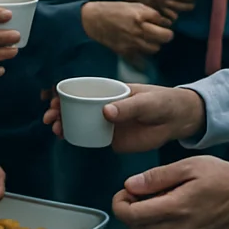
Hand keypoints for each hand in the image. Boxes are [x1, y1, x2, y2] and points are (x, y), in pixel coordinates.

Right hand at [43, 84, 204, 152]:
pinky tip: (66, 139)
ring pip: (80, 122)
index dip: (66, 92)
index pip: (83, 89)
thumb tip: (106, 112)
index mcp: (111, 90)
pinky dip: (77, 138)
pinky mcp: (112, 139)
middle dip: (59, 110)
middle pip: (76, 106)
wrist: (178, 121)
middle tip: (50, 117)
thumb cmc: (163, 102)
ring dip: (64, 125)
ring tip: (56, 129)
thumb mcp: (146, 102)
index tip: (54, 98)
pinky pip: (91, 138)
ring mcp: (107, 123)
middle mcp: (105, 105)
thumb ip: (128, 107)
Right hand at [82, 0, 172, 56]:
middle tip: (163, 34)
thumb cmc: (113, 10)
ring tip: (149, 41)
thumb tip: (163, 21)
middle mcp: (138, 29)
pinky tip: (141, 53)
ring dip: (154, 45)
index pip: (163, 21)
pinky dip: (143, 60)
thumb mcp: (133, 5)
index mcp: (140, 14)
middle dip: (166, 35)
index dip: (164, 22)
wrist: (93, 20)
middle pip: (165, 37)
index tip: (161, 23)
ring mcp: (132, 42)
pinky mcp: (125, 52)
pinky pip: (141, 61)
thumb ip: (149, 13)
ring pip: (155, 48)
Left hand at [111, 156, 228, 228]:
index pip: (132, 216)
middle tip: (138, 192)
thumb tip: (130, 185)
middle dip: (130, 211)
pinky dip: (160, 225)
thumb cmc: (223, 176)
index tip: (125, 191)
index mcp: (176, 208)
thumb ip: (157, 177)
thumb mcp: (189, 166)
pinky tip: (170, 208)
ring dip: (144, 220)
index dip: (120, 204)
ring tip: (155, 198)